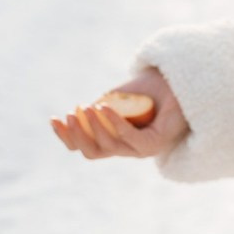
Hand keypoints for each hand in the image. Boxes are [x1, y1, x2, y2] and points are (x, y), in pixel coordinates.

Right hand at [50, 67, 188, 159]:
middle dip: (77, 134)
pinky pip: (131, 138)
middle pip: (93, 152)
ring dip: (95, 127)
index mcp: (116, 141)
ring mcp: (143, 149)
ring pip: (110, 146)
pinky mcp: (156, 143)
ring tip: (86, 107)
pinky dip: (115, 123)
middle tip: (70, 114)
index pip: (86, 147)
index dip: (67, 136)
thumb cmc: (150, 90)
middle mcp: (128, 149)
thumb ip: (99, 108)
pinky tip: (104, 107)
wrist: (180, 82)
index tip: (53, 119)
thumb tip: (76, 113)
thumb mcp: (117, 98)